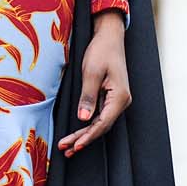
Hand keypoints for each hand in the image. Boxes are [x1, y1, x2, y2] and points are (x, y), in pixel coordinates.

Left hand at [57, 11, 129, 157]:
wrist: (109, 36)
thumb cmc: (101, 51)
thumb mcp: (91, 72)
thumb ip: (88, 96)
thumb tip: (83, 119)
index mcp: (120, 97)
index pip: (103, 123)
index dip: (88, 136)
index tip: (75, 146)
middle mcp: (121, 101)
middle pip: (101, 126)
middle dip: (83, 138)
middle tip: (65, 149)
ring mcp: (116, 100)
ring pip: (99, 122)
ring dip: (84, 134)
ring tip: (68, 146)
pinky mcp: (110, 97)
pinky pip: (99, 115)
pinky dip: (87, 124)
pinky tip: (78, 132)